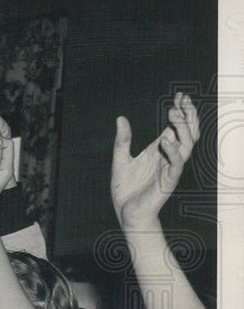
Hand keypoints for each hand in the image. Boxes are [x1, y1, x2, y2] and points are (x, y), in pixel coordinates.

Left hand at [111, 93, 198, 228]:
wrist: (126, 213)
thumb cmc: (126, 189)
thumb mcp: (120, 160)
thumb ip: (122, 140)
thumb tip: (121, 118)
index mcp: (159, 150)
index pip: (175, 127)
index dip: (180, 111)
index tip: (179, 95)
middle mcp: (168, 157)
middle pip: (188, 132)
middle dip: (188, 115)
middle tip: (181, 100)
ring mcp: (170, 168)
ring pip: (187, 145)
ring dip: (182, 128)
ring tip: (173, 113)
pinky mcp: (168, 181)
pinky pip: (176, 165)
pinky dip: (173, 152)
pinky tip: (164, 140)